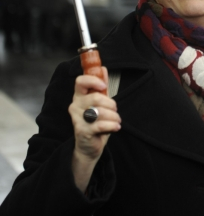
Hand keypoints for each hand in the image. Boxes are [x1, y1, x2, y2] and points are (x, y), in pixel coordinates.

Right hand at [68, 67, 120, 190]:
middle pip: (95, 97)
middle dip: (111, 103)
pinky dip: (112, 125)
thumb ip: (101, 86)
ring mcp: (77, 119)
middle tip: (115, 110)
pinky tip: (116, 127)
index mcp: (79, 96)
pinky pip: (101, 124)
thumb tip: (103, 68)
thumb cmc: (95, 122)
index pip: (80, 81)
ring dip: (114, 116)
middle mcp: (75, 106)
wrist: (89, 147)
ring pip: (100, 111)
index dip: (93, 80)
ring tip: (116, 121)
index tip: (103, 85)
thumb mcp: (100, 102)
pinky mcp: (82, 131)